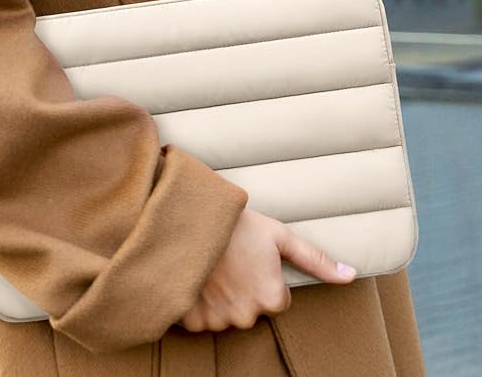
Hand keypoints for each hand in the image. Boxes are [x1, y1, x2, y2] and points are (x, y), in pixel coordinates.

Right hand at [178, 208, 356, 332]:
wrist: (191, 220)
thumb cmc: (237, 225)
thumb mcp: (279, 235)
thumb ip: (316, 260)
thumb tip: (350, 275)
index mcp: (271, 298)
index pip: (277, 300)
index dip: (265, 277)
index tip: (252, 259)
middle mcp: (247, 316)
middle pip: (251, 309)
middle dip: (243, 290)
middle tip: (231, 261)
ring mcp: (218, 320)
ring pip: (227, 315)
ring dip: (220, 298)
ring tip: (213, 266)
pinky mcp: (192, 320)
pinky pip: (201, 320)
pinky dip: (198, 304)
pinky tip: (198, 278)